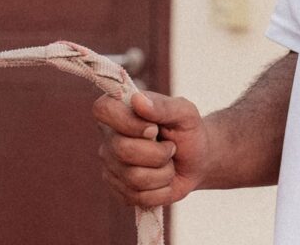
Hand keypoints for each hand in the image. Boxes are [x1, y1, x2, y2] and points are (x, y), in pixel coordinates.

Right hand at [93, 91, 210, 208]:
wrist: (197, 162)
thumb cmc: (188, 131)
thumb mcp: (185, 113)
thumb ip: (163, 106)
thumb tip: (138, 100)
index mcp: (118, 110)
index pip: (102, 110)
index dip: (127, 122)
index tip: (153, 128)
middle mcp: (108, 137)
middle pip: (122, 150)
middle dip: (158, 154)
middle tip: (170, 148)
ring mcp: (111, 166)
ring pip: (134, 177)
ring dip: (163, 173)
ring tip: (169, 164)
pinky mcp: (120, 191)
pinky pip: (139, 197)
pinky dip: (162, 191)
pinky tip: (164, 180)